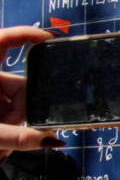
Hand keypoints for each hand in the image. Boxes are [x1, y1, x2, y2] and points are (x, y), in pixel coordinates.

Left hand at [0, 26, 62, 159]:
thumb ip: (18, 138)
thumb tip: (54, 140)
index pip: (1, 41)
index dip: (24, 34)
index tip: (49, 39)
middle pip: (19, 85)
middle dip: (24, 110)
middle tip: (16, 130)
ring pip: (17, 102)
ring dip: (16, 123)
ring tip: (3, 144)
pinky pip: (11, 111)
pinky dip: (12, 126)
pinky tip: (4, 144)